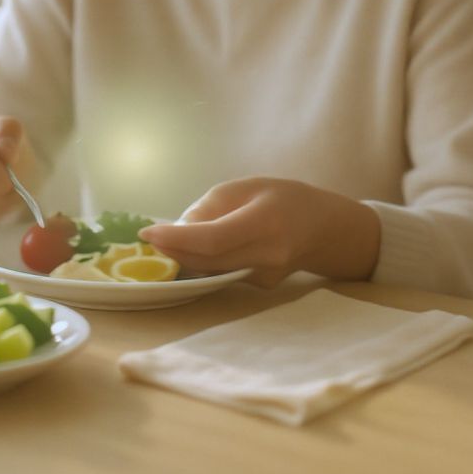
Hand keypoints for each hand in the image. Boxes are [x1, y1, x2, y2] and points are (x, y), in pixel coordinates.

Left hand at [139, 177, 380, 287]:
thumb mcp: (246, 187)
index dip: (176, 239)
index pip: (213, 239)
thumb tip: (178, 230)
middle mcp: (267, 256)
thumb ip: (212, 207)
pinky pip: (222, 272)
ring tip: (165, 241)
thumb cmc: (282, 198)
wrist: (325, 229)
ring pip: (211, 270)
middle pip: (207, 261)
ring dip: (183, 257)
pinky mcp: (259, 286)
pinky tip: (195, 248)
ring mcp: (264, 277)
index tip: (147, 233)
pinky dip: (203, 261)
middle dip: (171, 251)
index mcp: (265, 223)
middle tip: (147, 238)